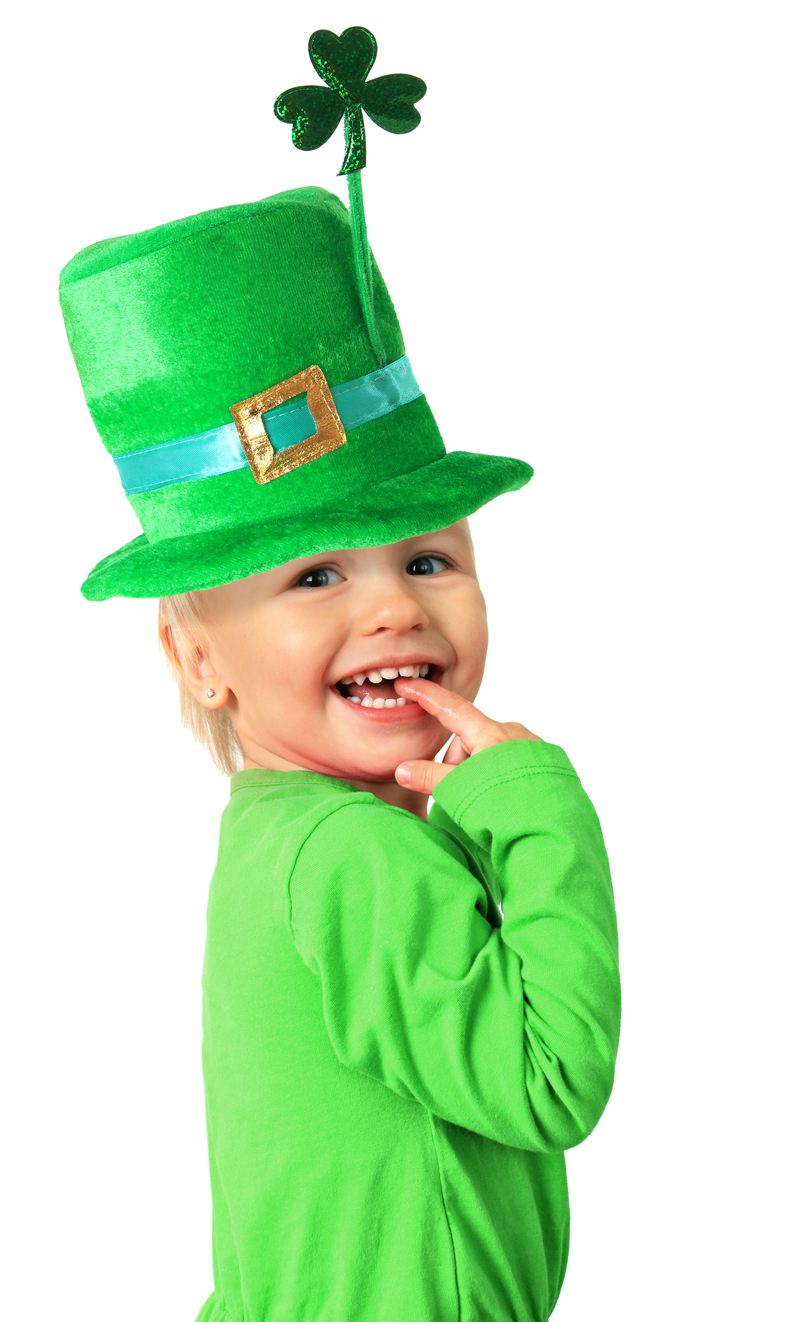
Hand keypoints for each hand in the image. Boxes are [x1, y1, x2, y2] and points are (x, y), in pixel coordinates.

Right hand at [393, 677, 542, 795]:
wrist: (554, 829)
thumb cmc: (509, 806)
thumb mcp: (462, 791)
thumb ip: (431, 778)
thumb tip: (402, 770)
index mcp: (491, 734)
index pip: (451, 708)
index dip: (426, 696)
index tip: (406, 684)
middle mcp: (513, 733)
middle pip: (469, 739)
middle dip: (457, 763)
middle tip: (460, 792)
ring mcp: (530, 747)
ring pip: (488, 751)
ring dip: (477, 772)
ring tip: (485, 800)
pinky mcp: (542, 764)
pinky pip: (508, 760)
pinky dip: (496, 775)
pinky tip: (500, 797)